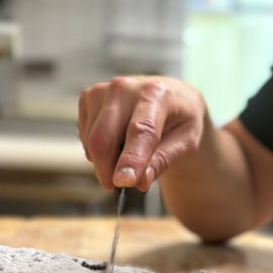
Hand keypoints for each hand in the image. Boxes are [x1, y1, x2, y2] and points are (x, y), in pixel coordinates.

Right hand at [78, 76, 205, 191]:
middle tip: (122, 186)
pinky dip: (98, 151)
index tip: (123, 182)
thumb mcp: (186, 141)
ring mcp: (102, 90)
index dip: (130, 158)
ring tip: (130, 155)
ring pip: (91, 142)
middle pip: (104, 139)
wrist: (171, 96)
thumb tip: (140, 182)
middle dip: (108, 171)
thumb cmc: (180, 118)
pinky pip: (85, 138)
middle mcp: (125, 87)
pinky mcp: (88, 97)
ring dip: (105, 162)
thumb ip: (163, 160)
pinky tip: (117, 143)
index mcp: (156, 94)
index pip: (140, 130)